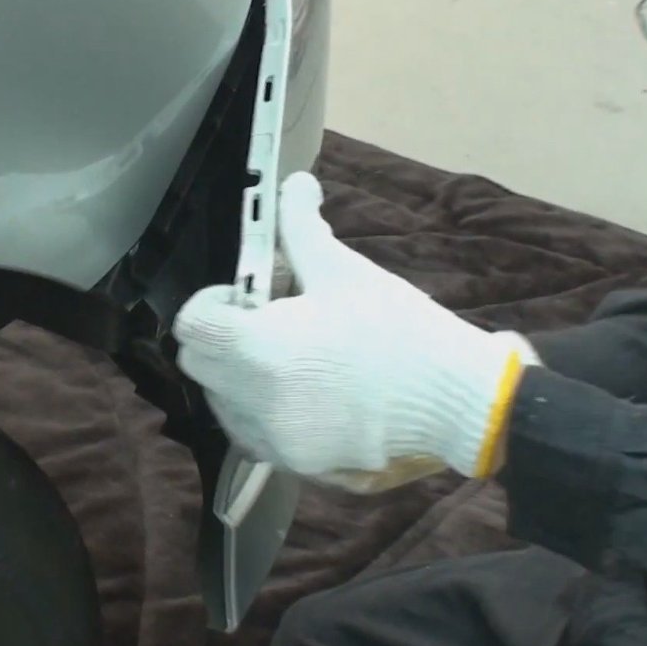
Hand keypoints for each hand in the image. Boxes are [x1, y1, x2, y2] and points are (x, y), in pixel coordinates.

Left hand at [172, 173, 535, 480]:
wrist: (454, 400)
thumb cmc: (398, 329)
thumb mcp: (345, 271)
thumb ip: (303, 227)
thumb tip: (293, 184)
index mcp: (261, 348)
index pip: (193, 325)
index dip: (210, 302)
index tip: (247, 295)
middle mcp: (255, 400)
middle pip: (198, 364)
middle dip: (221, 336)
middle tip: (267, 321)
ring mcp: (274, 437)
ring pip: (222, 401)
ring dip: (237, 375)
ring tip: (290, 357)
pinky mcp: (295, 461)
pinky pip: (253, 432)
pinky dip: (262, 409)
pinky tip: (303, 390)